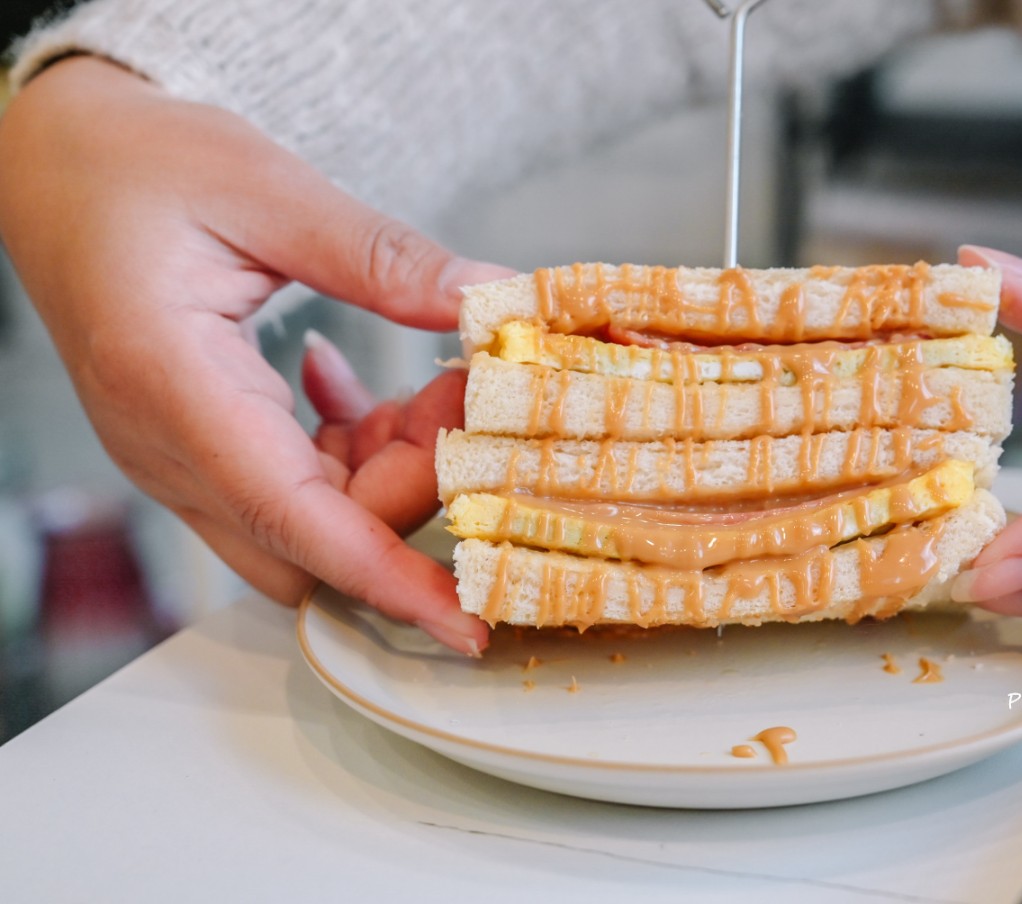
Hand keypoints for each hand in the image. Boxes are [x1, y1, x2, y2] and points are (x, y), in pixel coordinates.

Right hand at [0, 57, 511, 654]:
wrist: (49, 164)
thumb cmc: (135, 164)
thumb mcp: (267, 189)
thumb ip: (381, 257)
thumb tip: (491, 301)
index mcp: (170, 383)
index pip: (292, 516)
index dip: (385, 577)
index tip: (464, 621)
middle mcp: (166, 445)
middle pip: (312, 537)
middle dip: (410, 493)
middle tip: (471, 401)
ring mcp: (177, 454)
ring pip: (310, 518)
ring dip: (387, 466)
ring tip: (433, 377)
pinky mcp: (196, 444)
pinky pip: (293, 485)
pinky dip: (350, 449)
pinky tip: (353, 382)